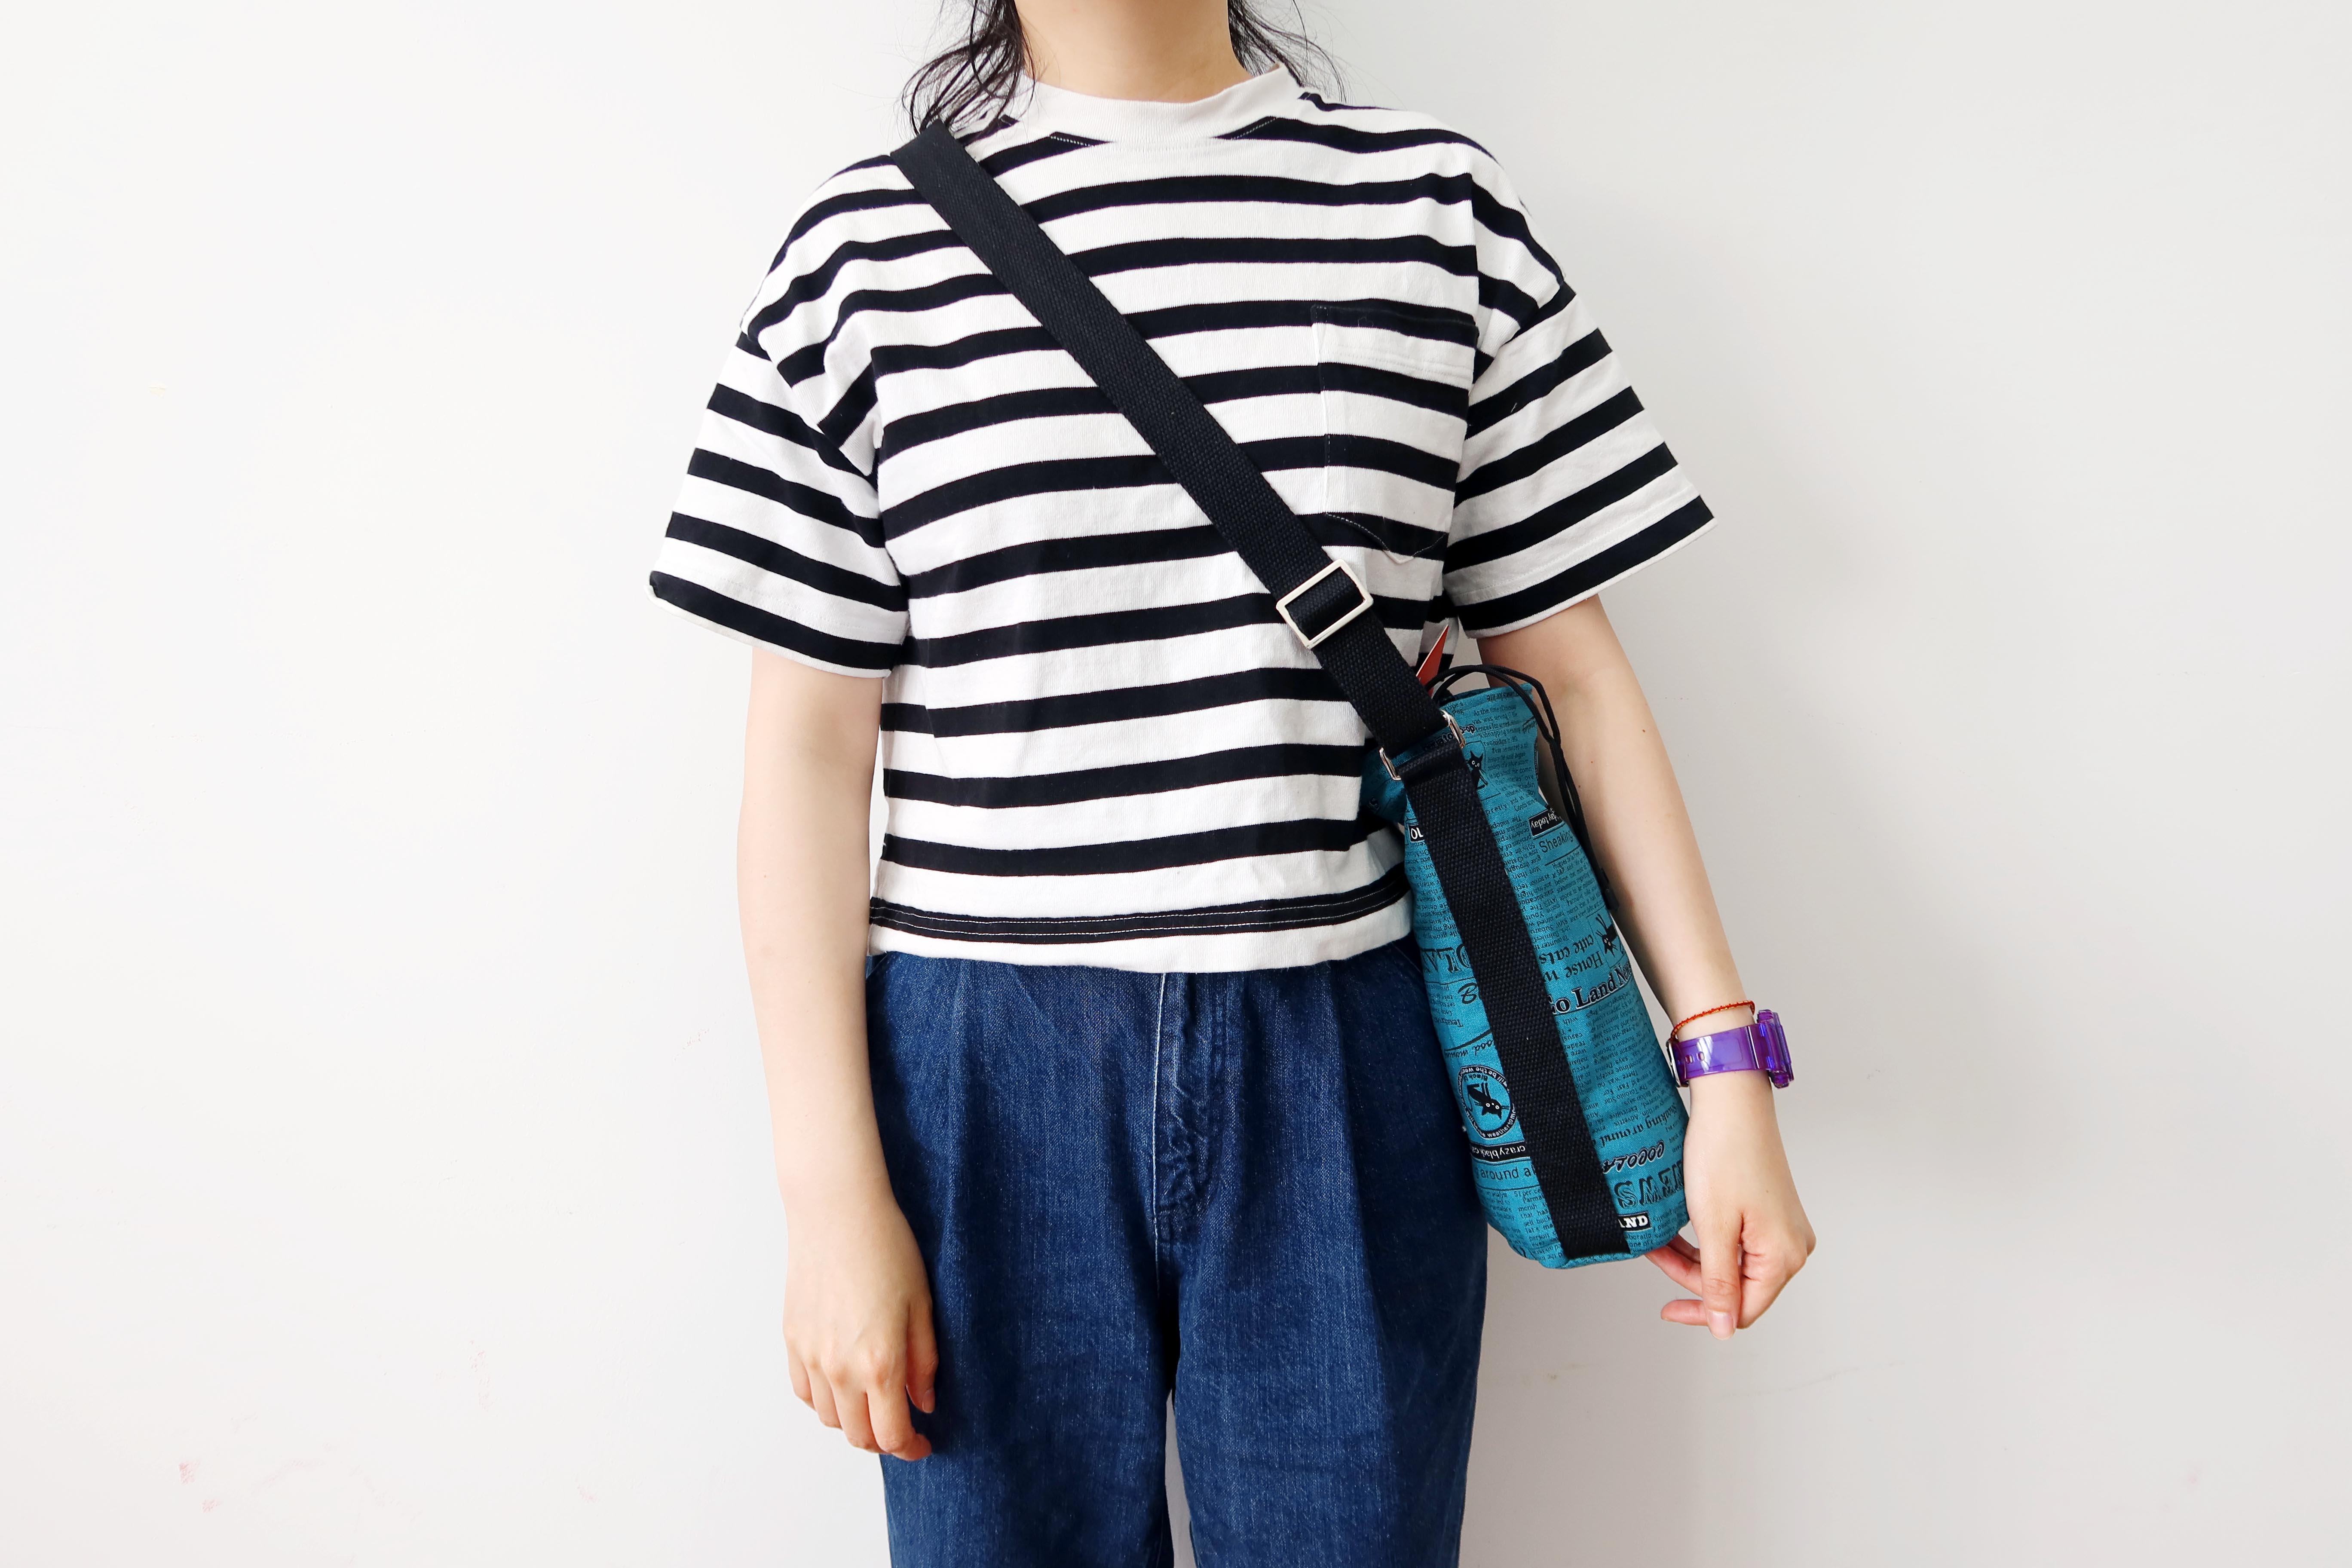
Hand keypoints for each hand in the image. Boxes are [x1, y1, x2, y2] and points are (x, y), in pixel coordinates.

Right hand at [782, 1190, 938, 1459]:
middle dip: (884, 1440)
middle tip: (903, 1427)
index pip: (891, 1435)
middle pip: (858, 1435)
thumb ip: (924, 1362)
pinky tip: (842, 1385)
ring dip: (854, 1422)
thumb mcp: (922, 1305)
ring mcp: (810, 1356)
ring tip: (875, 1404)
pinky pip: (804, 1392)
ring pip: (829, 1418)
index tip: (923, 1444)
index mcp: (878, 1363)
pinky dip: (824, 1401)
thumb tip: (923, 1403)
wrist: (837, 1212)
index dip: (910, 1448)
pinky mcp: (791, 1339)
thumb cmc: (887, 1249)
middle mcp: (839, 1368)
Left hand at [1646, 1068, 1813, 1337]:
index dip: (1702, 1313)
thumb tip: (1724, 1329)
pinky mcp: (1770, 1212)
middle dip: (1692, 1277)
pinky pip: (1736, 1241)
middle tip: (1657, 1254)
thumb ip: (1718, 1283)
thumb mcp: (1714, 1227)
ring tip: (1660, 1240)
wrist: (1732, 1102)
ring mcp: (1783, 1228)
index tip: (1667, 1308)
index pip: (1743, 1311)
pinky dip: (1706, 1241)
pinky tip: (1678, 1230)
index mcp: (1784, 1257)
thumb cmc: (1724, 1155)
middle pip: (1738, 1287)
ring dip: (1694, 1258)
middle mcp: (1792, 1246)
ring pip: (1733, 1264)